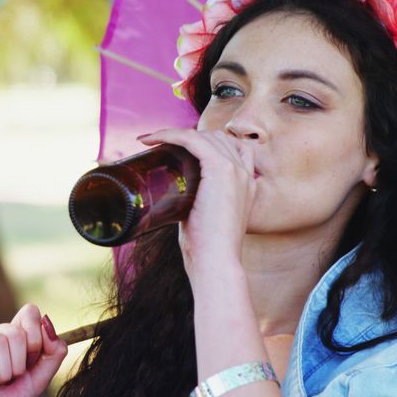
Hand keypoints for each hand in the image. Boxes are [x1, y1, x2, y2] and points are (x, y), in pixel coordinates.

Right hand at [0, 304, 67, 396]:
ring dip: (3, 372)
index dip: (35, 340)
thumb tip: (47, 321)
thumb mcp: (40, 380)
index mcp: (15, 337)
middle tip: (9, 381)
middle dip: (19, 364)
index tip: (30, 365)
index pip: (29, 313)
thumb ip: (53, 353)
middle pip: (16, 331)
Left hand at [139, 128, 255, 273]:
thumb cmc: (205, 249)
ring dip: (174, 133)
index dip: (203, 143)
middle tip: (157, 146)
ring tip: (150, 141)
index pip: (229, 148)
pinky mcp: (221, 170)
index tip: (175, 149)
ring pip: (204, 136)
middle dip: (187, 137)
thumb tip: (170, 201)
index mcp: (246, 184)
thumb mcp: (201, 218)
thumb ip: (194, 204)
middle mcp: (245, 173)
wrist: (216, 262)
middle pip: (216, 138)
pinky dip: (170, 134)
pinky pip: (193, 139)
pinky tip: (152, 138)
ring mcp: (235, 169)